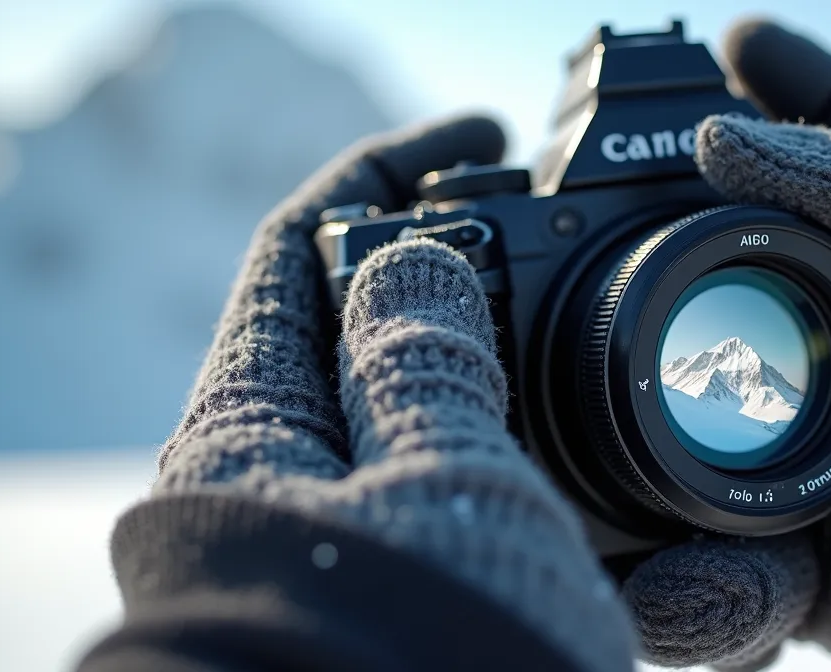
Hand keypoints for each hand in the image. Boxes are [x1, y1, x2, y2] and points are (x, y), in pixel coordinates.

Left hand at [147, 116, 634, 671]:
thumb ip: (423, 353)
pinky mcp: (394, 578)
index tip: (479, 139)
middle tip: (548, 234)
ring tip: (577, 337)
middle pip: (354, 319)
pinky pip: (448, 474)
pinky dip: (508, 439)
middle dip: (447, 262)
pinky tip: (575, 440)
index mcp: (253, 427)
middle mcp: (277, 473)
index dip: (387, 174)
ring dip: (491, 355)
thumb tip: (408, 248)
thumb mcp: (446, 481)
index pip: (301, 249)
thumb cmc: (431, 657)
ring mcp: (337, 529)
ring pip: (413, 401)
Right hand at [622, 19, 830, 670]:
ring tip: (597, 438)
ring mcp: (826, 454)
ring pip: (696, 429)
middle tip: (592, 228)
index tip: (725, 48)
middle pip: (740, 291)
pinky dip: (689, 581)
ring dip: (640, 440)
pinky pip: (712, 566)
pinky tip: (703, 577)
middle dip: (663, 265)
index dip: (788, 101)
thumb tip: (726, 143)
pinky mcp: (811, 563)